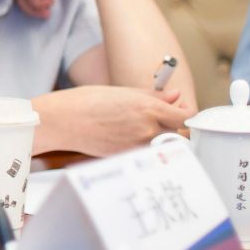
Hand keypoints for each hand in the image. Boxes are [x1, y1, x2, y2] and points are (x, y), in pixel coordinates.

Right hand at [36, 85, 192, 155]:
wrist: (63, 121)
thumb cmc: (87, 102)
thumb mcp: (123, 92)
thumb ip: (153, 96)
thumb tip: (174, 96)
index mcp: (148, 108)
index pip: (186, 116)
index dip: (186, 113)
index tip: (181, 110)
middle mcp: (148, 129)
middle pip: (177, 132)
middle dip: (172, 125)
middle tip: (159, 118)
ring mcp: (138, 145)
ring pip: (162, 144)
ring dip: (158, 137)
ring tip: (139, 128)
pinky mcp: (128, 157)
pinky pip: (145, 152)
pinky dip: (142, 146)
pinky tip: (126, 136)